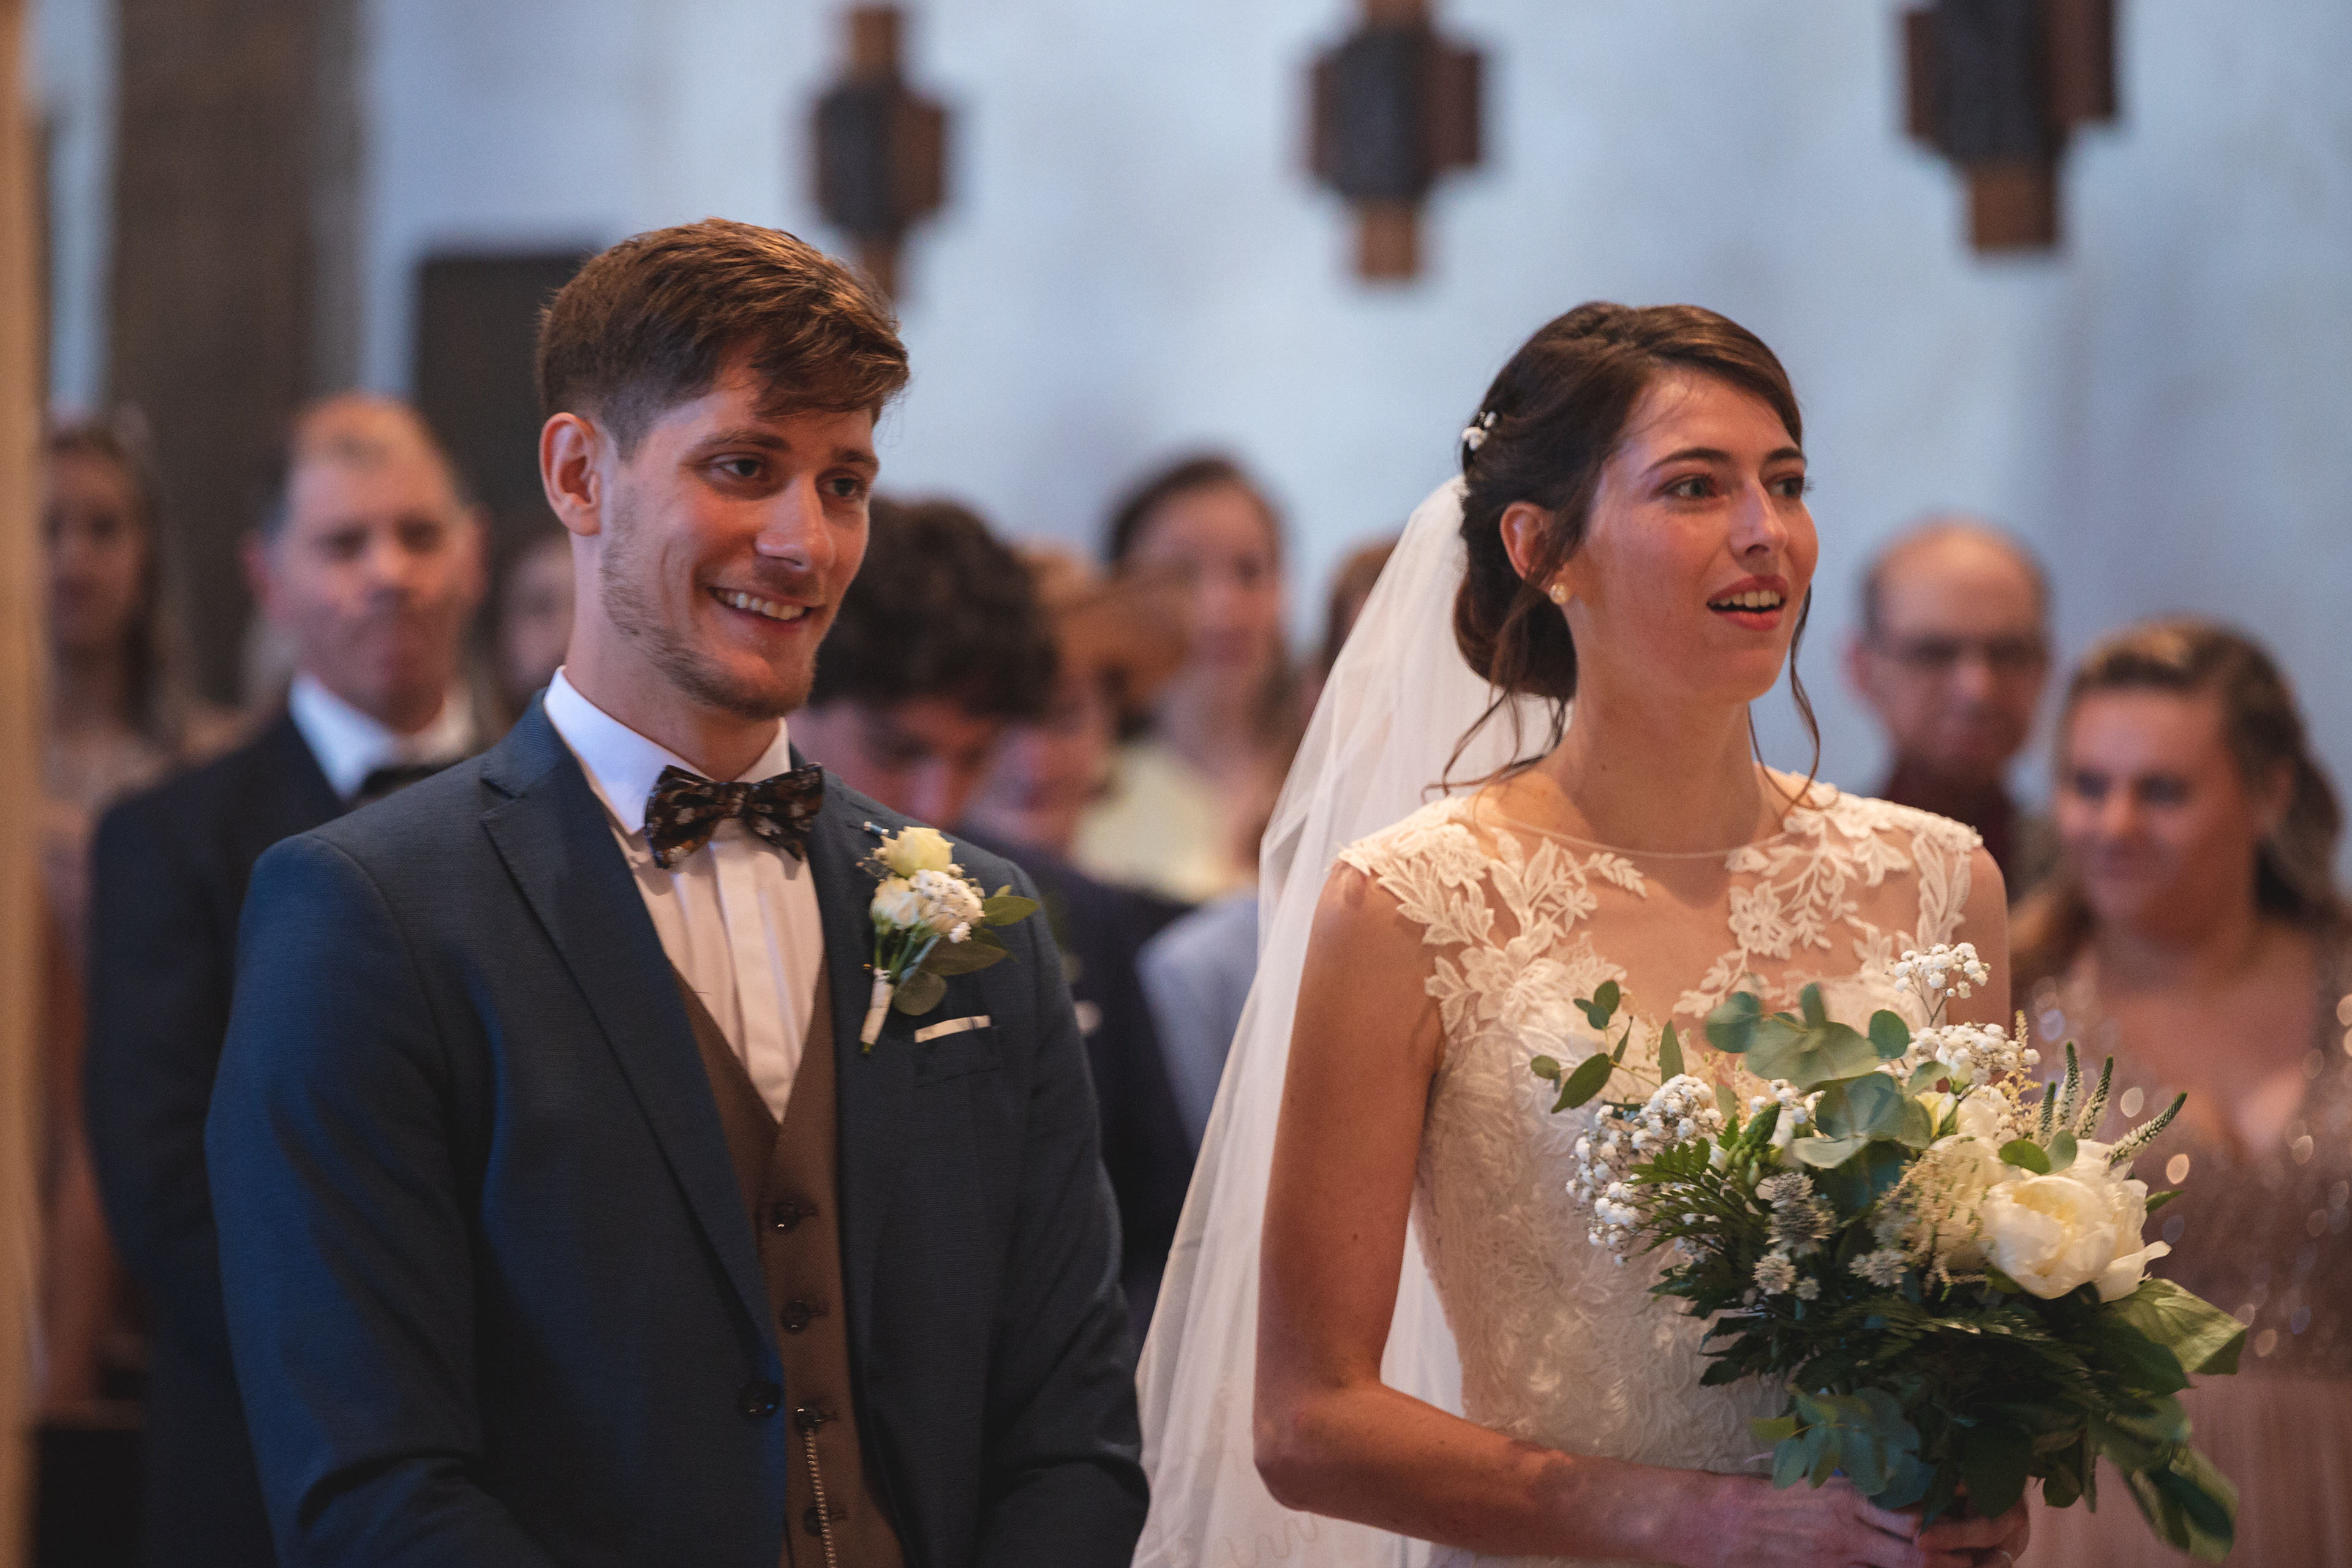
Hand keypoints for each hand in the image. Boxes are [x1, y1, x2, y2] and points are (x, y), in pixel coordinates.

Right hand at [1696, 1475, 2018, 1567]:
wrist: (1731, 1524)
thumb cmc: (1778, 1493)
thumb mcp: (1823, 1474)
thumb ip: (1864, 1476)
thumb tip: (1907, 1469)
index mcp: (1852, 1492)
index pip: (1916, 1501)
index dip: (1953, 1504)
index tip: (1979, 1497)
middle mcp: (1854, 1527)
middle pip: (1925, 1547)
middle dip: (1963, 1550)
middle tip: (1993, 1546)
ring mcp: (1847, 1559)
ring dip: (1946, 1566)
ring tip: (1972, 1561)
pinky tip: (1929, 1567)